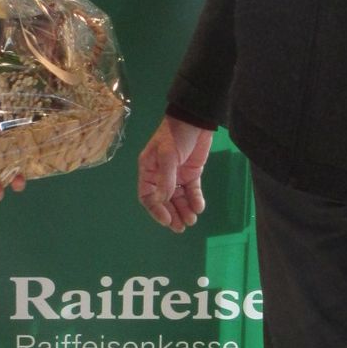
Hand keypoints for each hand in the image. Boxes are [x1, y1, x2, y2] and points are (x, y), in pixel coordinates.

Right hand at [137, 115, 213, 231]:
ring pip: (179, 198)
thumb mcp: (167, 155)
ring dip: (184, 210)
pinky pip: (192, 191)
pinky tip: (199, 207)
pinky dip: (195, 200)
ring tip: (191, 220)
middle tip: (180, 227)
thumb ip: (165, 179)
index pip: (147, 196)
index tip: (167, 219)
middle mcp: (161, 176)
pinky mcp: (192, 173)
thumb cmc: (175, 135)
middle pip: (164, 201)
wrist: (196, 120)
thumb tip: (160, 201)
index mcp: (148, 170)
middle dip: (172, 214)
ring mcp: (177, 175)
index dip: (156, 209)